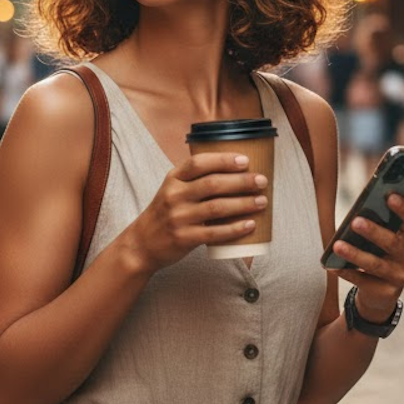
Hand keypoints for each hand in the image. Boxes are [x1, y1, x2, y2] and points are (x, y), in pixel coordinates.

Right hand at [122, 152, 266, 274]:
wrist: (142, 244)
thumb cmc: (165, 213)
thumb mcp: (172, 190)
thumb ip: (195, 180)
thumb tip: (235, 172)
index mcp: (173, 179)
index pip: (199, 163)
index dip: (223, 160)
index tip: (245, 161)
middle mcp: (174, 196)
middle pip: (213, 184)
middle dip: (241, 181)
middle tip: (261, 181)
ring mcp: (178, 218)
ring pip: (217, 207)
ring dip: (243, 203)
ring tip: (262, 201)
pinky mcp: (184, 238)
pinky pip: (215, 232)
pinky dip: (235, 228)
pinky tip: (250, 224)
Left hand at [328, 193, 403, 322]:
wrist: (380, 292)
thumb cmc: (377, 252)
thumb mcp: (381, 236)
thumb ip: (377, 221)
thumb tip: (360, 204)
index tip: (390, 195)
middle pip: (393, 243)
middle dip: (374, 232)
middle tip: (355, 221)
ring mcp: (399, 275)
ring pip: (376, 264)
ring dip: (355, 254)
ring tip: (337, 245)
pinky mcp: (386, 292)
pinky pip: (364, 281)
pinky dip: (347, 273)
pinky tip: (332, 267)